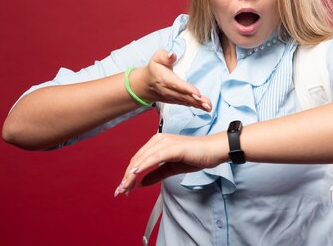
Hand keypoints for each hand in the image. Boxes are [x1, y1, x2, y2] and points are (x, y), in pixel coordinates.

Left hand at [114, 132, 228, 196]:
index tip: (123, 189)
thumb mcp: (171, 168)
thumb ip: (156, 174)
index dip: (128, 174)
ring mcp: (165, 142)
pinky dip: (143, 165)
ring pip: (143, 159)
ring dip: (131, 174)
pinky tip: (135, 173)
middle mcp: (158, 140)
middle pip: (137, 159)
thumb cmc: (195, 157)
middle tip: (119, 192)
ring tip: (124, 188)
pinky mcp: (173, 147)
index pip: (138, 159)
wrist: (213, 151)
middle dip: (126, 177)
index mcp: (157, 143)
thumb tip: (140, 183)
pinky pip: (155, 157)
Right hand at [131, 50, 211, 111]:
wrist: (146, 84)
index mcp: (164, 79)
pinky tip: (205, 108)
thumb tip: (172, 55)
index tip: (197, 93)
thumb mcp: (156, 58)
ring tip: (209, 107)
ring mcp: (171, 97)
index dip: (187, 89)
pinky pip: (186, 104)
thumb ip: (165, 56)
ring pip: (185, 101)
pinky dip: (196, 106)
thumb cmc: (154, 69)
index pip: (176, 85)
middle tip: (207, 104)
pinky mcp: (175, 101)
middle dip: (195, 100)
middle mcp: (168, 90)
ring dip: (198, 105)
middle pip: (182, 96)